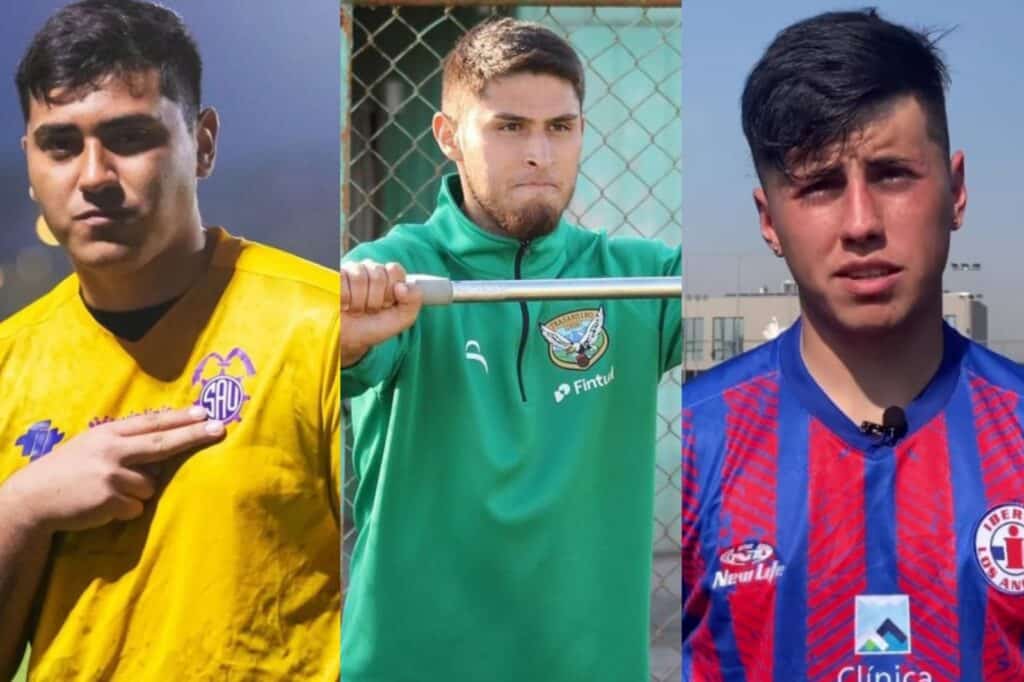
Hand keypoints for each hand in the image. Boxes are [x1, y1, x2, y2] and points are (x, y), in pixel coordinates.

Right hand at [1, 406, 224, 533]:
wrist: (34, 498)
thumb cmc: (68, 470)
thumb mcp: (91, 445)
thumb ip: (123, 442)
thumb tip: (162, 439)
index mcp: (108, 434)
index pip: (151, 422)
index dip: (179, 418)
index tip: (205, 412)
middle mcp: (111, 450)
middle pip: (162, 443)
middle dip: (193, 436)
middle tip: (220, 429)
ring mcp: (110, 475)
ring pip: (150, 484)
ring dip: (138, 492)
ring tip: (110, 492)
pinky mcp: (109, 499)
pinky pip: (136, 507)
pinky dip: (125, 510)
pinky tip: (103, 506)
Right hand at [341, 260, 422, 366]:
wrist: (349, 341)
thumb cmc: (374, 327)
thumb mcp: (402, 319)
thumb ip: (414, 301)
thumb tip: (403, 287)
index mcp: (387, 276)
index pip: (394, 270)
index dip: (391, 291)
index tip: (386, 305)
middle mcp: (369, 269)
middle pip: (378, 274)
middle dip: (375, 299)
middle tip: (370, 309)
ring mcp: (349, 271)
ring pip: (360, 278)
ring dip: (359, 302)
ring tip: (356, 309)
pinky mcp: (332, 277)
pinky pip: (341, 281)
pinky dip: (345, 299)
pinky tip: (343, 305)